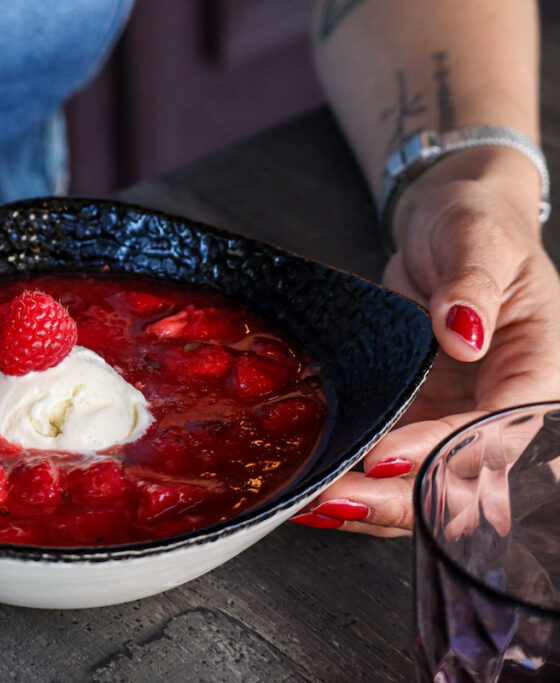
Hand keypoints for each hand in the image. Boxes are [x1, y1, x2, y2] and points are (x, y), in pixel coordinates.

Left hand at [290, 147, 559, 535]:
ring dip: (372, 505)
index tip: (384, 456)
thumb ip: (472, 283)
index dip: (442, 452)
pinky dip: (359, 485)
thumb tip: (462, 330)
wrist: (450, 231)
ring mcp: (459, 421)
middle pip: (465, 481)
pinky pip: (395, 468)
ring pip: (427, 489)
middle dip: (400, 499)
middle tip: (334, 498)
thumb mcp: (477, 238)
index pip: (497, 430)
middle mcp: (504, 410)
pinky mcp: (420, 423)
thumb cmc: (474, 229)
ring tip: (314, 504)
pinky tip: (317, 494)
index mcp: (540, 373)